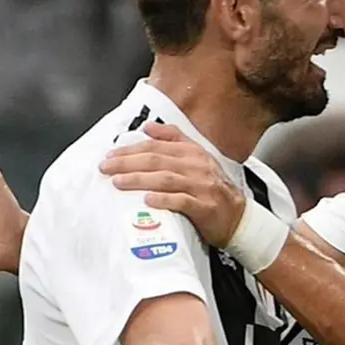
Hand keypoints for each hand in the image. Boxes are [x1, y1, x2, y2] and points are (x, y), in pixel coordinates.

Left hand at [99, 123, 246, 247]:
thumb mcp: (197, 157)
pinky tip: (148, 200)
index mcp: (192, 152)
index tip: (110, 155)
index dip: (131, 149)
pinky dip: (164, 199)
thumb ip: (173, 139)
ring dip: (140, 179)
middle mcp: (197, 166)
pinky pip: (182, 201)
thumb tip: (148, 126)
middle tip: (106, 167)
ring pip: (166, 179)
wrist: (238, 217)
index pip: (157, 146)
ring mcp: (202, 186)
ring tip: (118, 182)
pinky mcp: (205, 207)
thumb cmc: (213, 189)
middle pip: (157, 160)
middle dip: (128, 162)